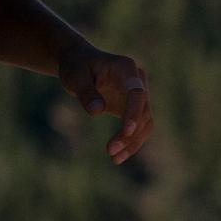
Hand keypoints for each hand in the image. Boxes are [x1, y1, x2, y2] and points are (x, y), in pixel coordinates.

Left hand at [58, 40, 153, 163]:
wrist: (78, 62)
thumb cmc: (76, 66)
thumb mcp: (75, 76)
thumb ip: (86, 92)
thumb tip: (97, 111)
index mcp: (126, 67)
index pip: (137, 92)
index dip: (134, 111)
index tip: (127, 130)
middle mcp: (138, 81)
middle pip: (143, 111)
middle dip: (130, 133)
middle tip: (110, 151)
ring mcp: (138, 95)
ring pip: (144, 122)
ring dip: (132, 142)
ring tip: (114, 159)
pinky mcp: (133, 108)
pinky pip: (137, 127)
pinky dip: (130, 141)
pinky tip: (117, 157)